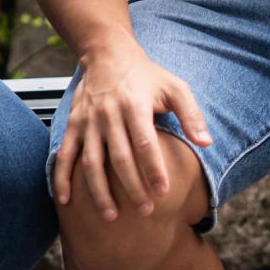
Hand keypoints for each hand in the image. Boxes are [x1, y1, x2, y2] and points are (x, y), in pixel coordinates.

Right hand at [52, 39, 210, 220]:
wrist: (107, 54)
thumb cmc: (146, 75)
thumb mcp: (174, 87)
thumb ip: (191, 115)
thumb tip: (206, 143)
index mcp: (134, 104)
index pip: (144, 142)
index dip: (153, 168)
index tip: (163, 193)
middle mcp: (109, 114)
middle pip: (119, 157)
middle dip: (132, 187)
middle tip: (145, 211)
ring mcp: (88, 121)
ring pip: (91, 162)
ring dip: (100, 191)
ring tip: (112, 216)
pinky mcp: (74, 125)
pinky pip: (65, 155)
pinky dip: (62, 178)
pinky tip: (67, 201)